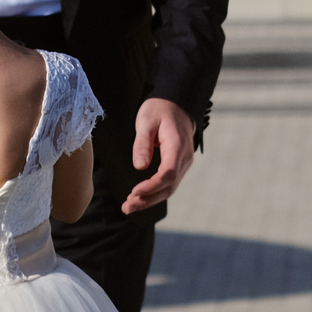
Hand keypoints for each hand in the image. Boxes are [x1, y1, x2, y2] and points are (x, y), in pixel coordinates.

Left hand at [123, 98, 196, 213]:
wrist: (176, 104)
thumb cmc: (160, 110)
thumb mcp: (146, 121)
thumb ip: (142, 144)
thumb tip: (140, 166)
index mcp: (177, 146)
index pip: (167, 174)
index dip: (151, 187)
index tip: (134, 192)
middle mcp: (184, 158)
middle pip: (169, 186)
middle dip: (148, 199)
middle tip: (126, 207)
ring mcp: (184, 162)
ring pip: (169, 188)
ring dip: (150, 199)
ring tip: (129, 206)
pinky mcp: (178, 164)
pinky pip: (169, 183)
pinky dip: (155, 193)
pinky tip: (140, 197)